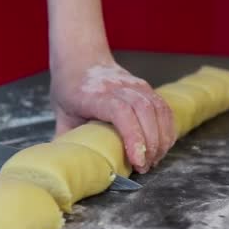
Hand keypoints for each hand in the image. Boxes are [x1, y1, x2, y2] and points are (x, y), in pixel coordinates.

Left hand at [50, 59, 175, 173]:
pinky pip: (163, 107)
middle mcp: (117, 86)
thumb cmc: (69, 89)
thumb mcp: (60, 115)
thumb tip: (67, 170)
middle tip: (145, 167)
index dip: (132, 136)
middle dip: (150, 143)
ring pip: (157, 108)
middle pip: (144, 111)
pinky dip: (167, 129)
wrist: (81, 58)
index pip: (120, 111)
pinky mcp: (145, 87)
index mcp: (92, 94)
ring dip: (161, 138)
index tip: (136, 161)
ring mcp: (134, 85)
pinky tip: (162, 146)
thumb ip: (65, 141)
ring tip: (154, 160)